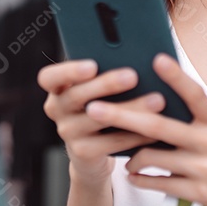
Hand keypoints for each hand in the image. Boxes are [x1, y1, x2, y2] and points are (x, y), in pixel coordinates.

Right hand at [38, 59, 166, 186]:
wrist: (93, 153)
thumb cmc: (101, 105)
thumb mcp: (96, 89)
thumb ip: (105, 71)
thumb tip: (138, 52)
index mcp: (58, 88)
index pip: (48, 77)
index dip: (68, 71)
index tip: (92, 65)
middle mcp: (57, 109)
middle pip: (76, 96)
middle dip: (105, 84)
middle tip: (133, 75)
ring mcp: (68, 132)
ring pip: (98, 119)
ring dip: (129, 109)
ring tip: (158, 100)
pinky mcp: (82, 153)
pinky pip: (111, 142)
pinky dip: (135, 134)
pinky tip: (156, 127)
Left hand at [84, 54, 206, 205]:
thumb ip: (196, 118)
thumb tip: (158, 97)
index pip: (195, 94)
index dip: (176, 77)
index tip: (157, 59)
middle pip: (158, 126)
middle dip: (122, 115)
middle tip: (94, 108)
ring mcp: (204, 168)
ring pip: (153, 157)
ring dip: (133, 157)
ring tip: (128, 158)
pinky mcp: (198, 193)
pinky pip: (159, 184)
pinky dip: (141, 180)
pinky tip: (134, 177)